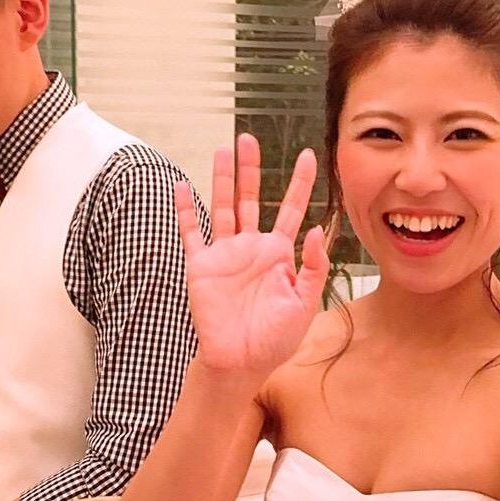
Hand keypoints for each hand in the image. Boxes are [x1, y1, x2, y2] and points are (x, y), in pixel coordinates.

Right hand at [176, 135, 328, 375]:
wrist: (240, 362)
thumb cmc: (274, 339)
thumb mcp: (305, 304)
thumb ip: (314, 268)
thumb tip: (317, 232)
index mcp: (278, 255)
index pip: (290, 210)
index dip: (299, 183)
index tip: (307, 156)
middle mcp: (251, 248)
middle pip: (250, 198)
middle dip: (251, 169)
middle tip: (249, 138)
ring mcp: (225, 254)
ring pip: (222, 207)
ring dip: (222, 180)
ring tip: (223, 150)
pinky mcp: (202, 266)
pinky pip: (192, 233)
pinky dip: (186, 211)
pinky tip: (182, 188)